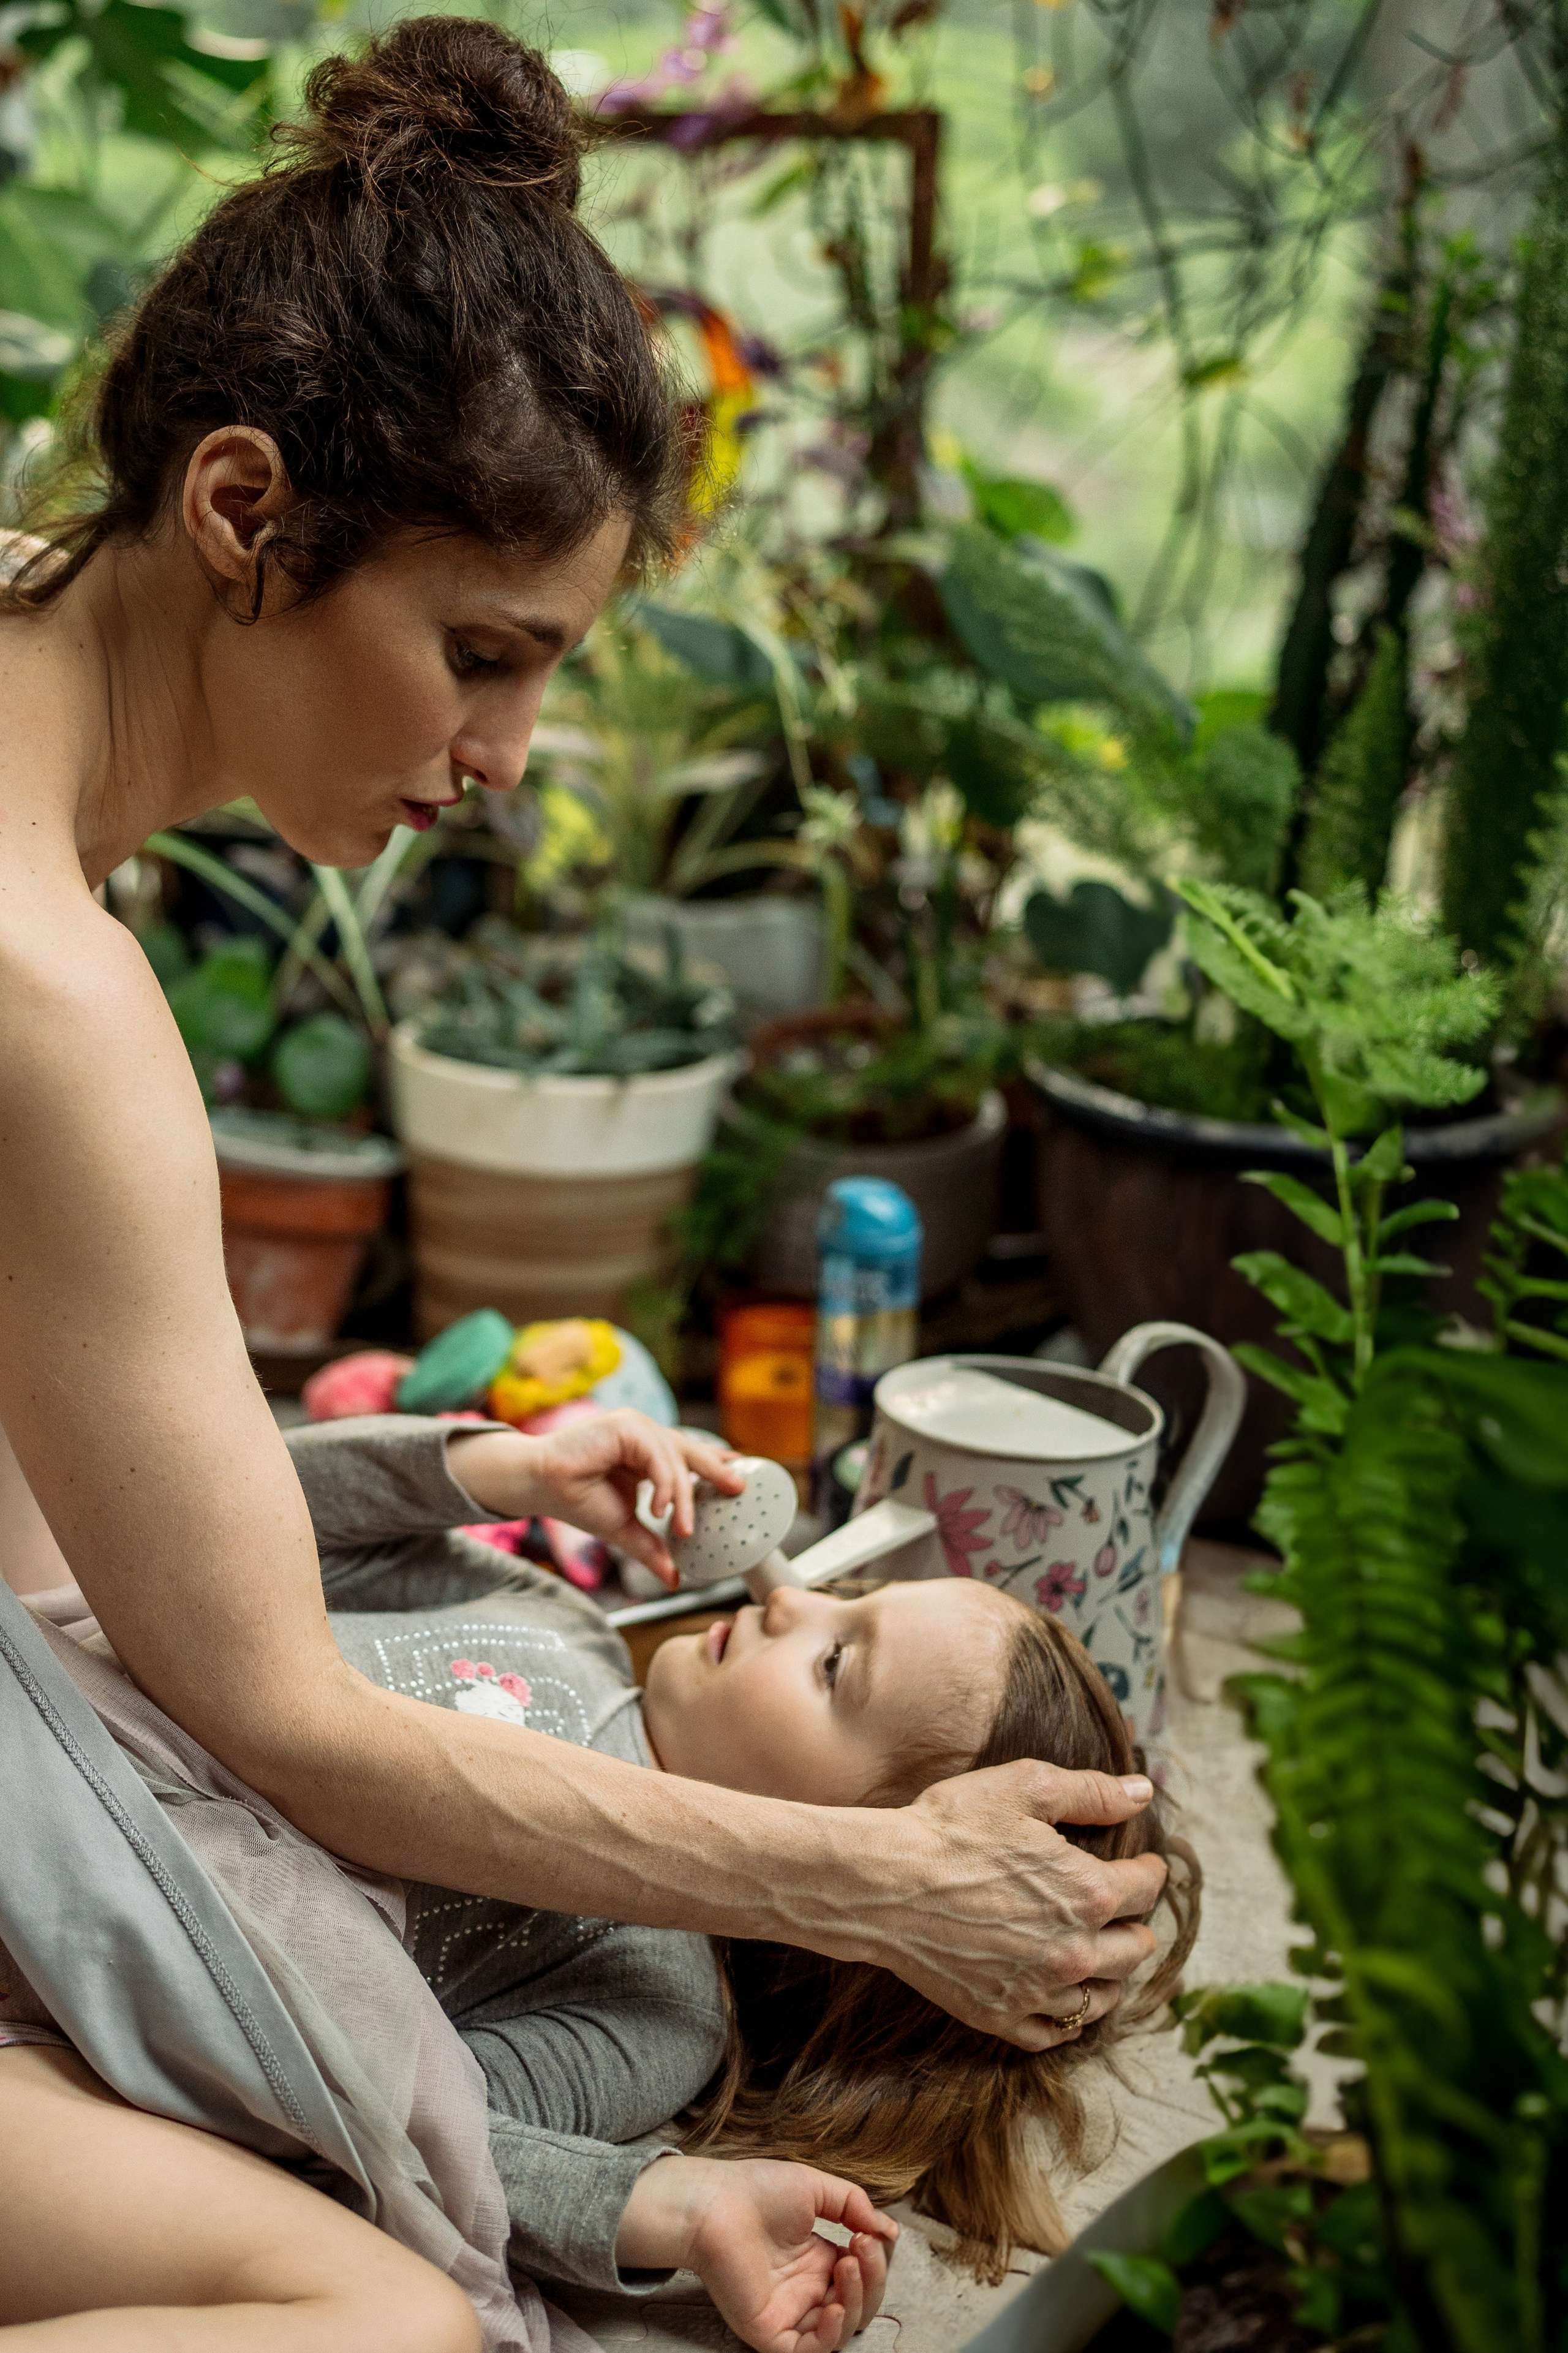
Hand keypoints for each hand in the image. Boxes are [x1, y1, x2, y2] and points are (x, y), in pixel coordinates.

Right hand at [446, 1413, 743, 1585]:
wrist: (539, 1486)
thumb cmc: (576, 1500)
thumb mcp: (624, 1529)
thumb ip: (651, 1548)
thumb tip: (674, 1579)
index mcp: (645, 1454)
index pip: (688, 1455)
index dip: (714, 1464)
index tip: (739, 1477)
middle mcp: (643, 1436)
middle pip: (690, 1452)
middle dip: (716, 1471)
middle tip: (739, 1490)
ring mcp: (635, 1427)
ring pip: (675, 1458)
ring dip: (683, 1497)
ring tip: (681, 1528)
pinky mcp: (624, 1426)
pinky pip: (657, 1455)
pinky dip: (664, 1485)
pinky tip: (659, 1510)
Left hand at [617, 2155, 896, 2352]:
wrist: (713, 2203)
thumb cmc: (757, 2190)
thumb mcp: (816, 2189)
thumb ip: (854, 2206)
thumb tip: (889, 2231)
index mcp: (818, 2260)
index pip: (863, 2274)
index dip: (876, 2259)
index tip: (871, 2233)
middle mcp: (807, 2289)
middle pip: (860, 2304)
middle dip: (873, 2278)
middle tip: (862, 2246)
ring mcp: (790, 2313)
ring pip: (842, 2330)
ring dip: (857, 2301)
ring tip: (848, 2265)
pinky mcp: (770, 2332)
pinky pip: (810, 2350)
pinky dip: (830, 2336)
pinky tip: (835, 2307)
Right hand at [840, 1760, 1168, 2051]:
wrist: (883, 1883)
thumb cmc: (952, 1828)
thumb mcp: (1025, 1788)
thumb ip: (1093, 1792)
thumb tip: (1144, 1791)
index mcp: (1088, 1894)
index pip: (1146, 1890)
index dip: (1148, 1871)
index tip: (1142, 1864)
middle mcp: (1074, 1952)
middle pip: (1135, 1950)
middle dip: (1135, 1925)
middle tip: (1120, 1910)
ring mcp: (1038, 1992)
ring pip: (1103, 1998)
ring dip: (1110, 1974)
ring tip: (1099, 1954)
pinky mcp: (1001, 2016)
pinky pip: (1055, 2034)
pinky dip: (1067, 2018)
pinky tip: (1061, 1996)